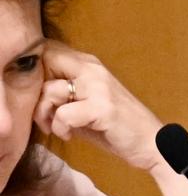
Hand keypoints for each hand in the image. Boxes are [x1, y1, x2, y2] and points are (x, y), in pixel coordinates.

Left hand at [33, 45, 161, 172]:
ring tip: (58, 127)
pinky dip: (60, 128)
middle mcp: (93, 69)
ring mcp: (99, 87)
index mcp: (88, 65)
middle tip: (44, 113)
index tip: (39, 95)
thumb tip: (27, 91)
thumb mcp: (83, 104)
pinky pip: (63, 115)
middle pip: (43, 62)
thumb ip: (59, 92)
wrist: (152, 145)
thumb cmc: (114, 127)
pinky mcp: (102, 107)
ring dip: (45, 115)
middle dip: (34, 92)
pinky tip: (70, 134)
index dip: (34, 70)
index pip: (46, 50)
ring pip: (49, 91)